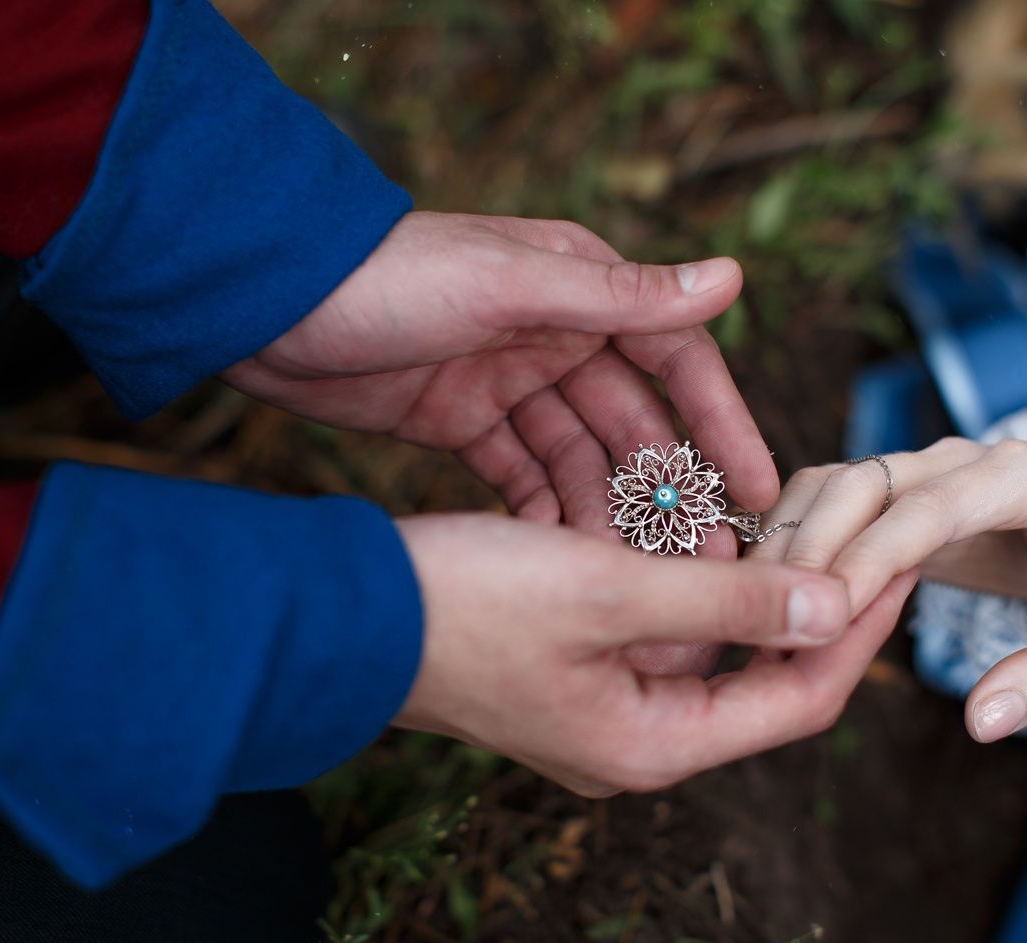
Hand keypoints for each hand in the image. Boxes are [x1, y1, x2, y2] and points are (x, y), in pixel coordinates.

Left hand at [223, 211, 777, 557]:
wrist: (265, 305)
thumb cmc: (388, 278)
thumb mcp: (509, 285)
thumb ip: (620, 295)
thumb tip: (732, 277)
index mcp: (581, 288)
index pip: (677, 361)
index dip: (722, 427)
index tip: (761, 495)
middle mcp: (557, 333)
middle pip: (634, 424)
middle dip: (670, 492)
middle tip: (710, 564)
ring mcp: (509, 381)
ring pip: (582, 460)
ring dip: (612, 515)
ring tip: (646, 581)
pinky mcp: (464, 423)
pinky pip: (526, 477)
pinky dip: (548, 515)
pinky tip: (567, 562)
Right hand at [393, 513, 915, 795]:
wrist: (346, 613)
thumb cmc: (467, 604)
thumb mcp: (608, 591)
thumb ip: (729, 604)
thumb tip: (835, 609)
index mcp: (654, 743)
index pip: (797, 700)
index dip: (859, 633)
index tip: (901, 562)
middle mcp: (637, 737)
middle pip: (762, 677)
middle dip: (814, 607)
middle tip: (861, 532)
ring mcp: (605, 705)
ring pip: (713, 646)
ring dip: (753, 586)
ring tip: (802, 517)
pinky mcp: (577, 666)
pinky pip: (663, 627)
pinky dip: (695, 580)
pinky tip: (714, 523)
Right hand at [747, 438, 1026, 742]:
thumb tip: (982, 722)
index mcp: (1020, 477)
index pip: (930, 510)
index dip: (873, 557)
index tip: (829, 613)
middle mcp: (958, 456)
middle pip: (863, 485)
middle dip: (814, 550)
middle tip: (777, 625)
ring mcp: (918, 462)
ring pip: (830, 483)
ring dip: (790, 542)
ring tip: (762, 615)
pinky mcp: (889, 481)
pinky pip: (822, 495)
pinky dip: (789, 535)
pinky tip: (769, 594)